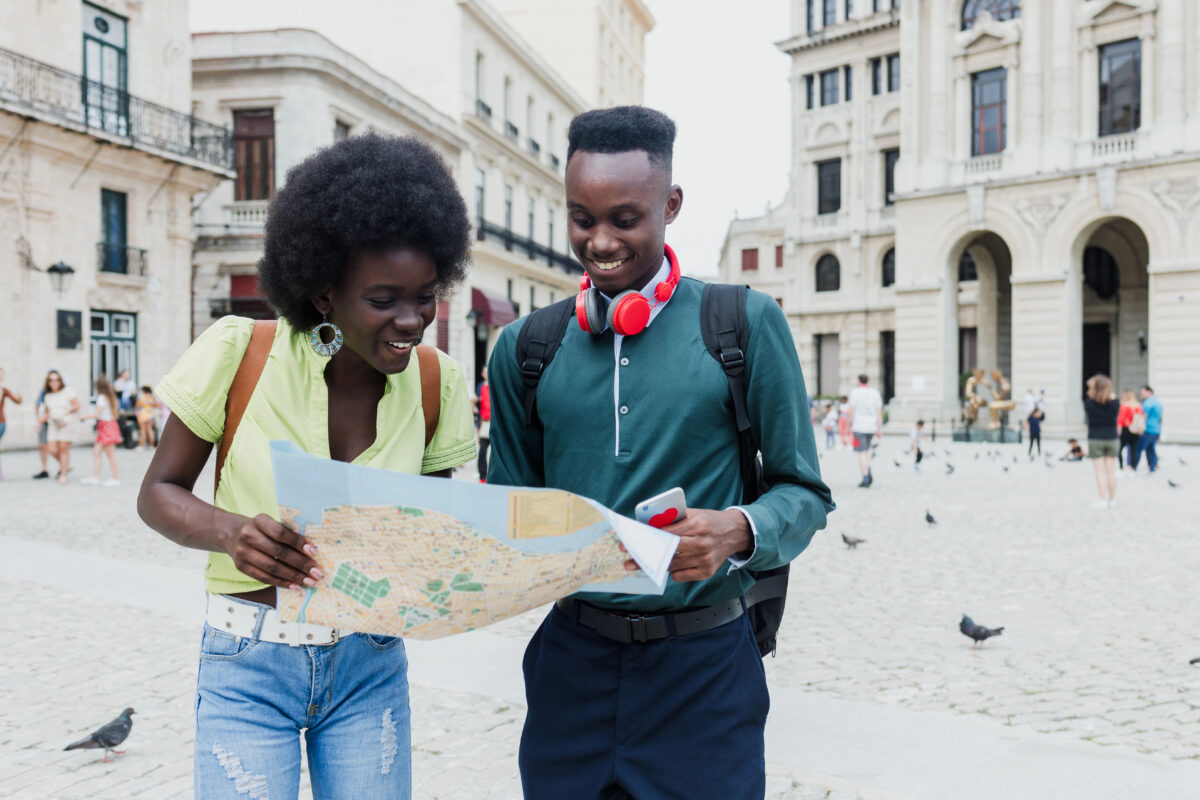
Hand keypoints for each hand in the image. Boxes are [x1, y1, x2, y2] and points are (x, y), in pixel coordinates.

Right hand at [219, 513, 323, 590]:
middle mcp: (248, 535)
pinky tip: (296, 586)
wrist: (233, 534)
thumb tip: (312, 551)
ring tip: (310, 581)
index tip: (314, 551)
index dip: (298, 542)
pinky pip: (264, 578)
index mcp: (259, 521)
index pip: (281, 533)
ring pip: (272, 567)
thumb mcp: (272, 524)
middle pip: (279, 552)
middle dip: (301, 563)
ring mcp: (243, 552)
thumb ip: (288, 534)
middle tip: (317, 572)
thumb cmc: (261, 530)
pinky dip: (282, 583)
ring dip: (294, 576)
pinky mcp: (240, 567)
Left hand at [625, 508, 751, 582]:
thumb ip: (671, 520)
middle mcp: (702, 543)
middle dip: (646, 559)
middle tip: (629, 563)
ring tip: (642, 565)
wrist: (735, 532)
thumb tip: (646, 527)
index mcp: (697, 525)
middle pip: (667, 553)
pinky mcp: (707, 572)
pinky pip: (680, 576)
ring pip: (672, 566)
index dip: (646, 540)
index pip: (666, 534)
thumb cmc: (709, 521)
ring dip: (656, 566)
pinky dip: (672, 571)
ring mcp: (705, 559)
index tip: (629, 545)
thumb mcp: (692, 513)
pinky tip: (670, 565)